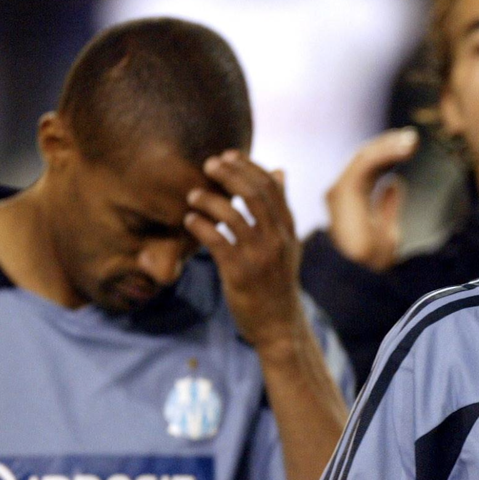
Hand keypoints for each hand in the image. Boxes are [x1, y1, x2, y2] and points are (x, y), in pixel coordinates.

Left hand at [184, 151, 306, 355]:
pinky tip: (190, 220)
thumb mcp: (287, 243)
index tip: (228, 155)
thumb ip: (280, 209)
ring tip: (193, 195)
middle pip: (254, 195)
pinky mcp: (240, 274)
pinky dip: (201, 226)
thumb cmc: (277, 281)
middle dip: (229, 174)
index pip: (271, 187)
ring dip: (209, 200)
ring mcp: (259, 257)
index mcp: (288, 230)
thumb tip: (280, 171)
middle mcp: (277, 240)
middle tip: (208, 164)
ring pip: (233, 216)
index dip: (248, 166)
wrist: (279, 325)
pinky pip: (217, 242)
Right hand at [325, 127, 417, 271]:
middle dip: (389, 145)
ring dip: (388, 146)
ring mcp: (341, 191)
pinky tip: (403, 147)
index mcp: (352, 201)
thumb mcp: (386, 231)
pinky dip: (384, 152)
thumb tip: (396, 184)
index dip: (388, 154)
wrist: (364, 276)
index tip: (409, 146)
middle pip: (367, 158)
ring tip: (411, 141)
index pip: (369, 168)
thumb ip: (387, 207)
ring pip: (365, 157)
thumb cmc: (374, 262)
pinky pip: (365, 164)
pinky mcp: (343, 191)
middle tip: (413, 138)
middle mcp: (343, 193)